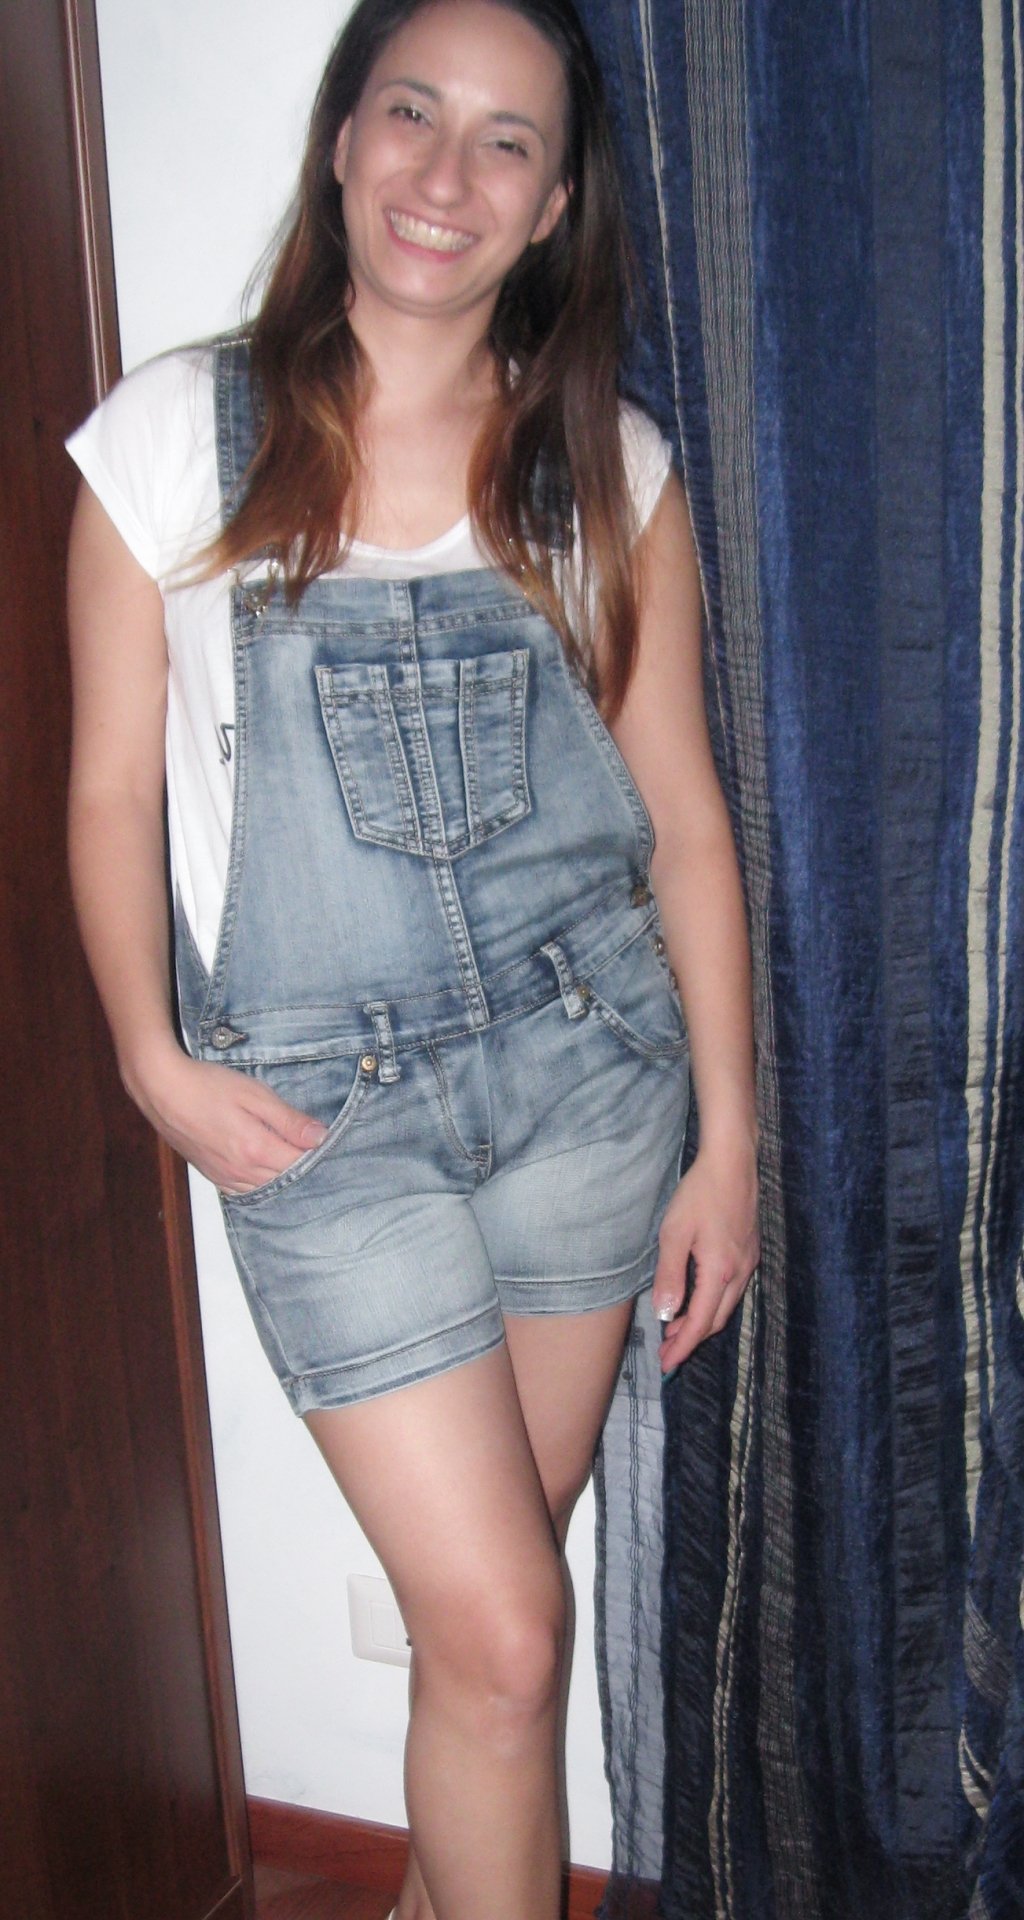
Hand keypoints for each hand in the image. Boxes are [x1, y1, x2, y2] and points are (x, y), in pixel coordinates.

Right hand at [124, 1036, 327, 1193]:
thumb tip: (321, 1137)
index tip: (323, 1139)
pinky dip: (259, 1184)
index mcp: (256, 1149)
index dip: (316, 1152)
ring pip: (265, 1189)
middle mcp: (241, 1171)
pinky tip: (263, 1170)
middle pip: (285, 1180)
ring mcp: (224, 1176)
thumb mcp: (255, 1094)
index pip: (301, 1163)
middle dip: (302, 1166)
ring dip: (281, 1177)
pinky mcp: (211, 1175)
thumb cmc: (208, 1086)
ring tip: (289, 1157)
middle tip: (310, 1147)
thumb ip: (289, 1120)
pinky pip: (243, 1191)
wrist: (163, 1089)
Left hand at [652, 1141, 759, 1371]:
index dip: (682, 1346)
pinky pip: (732, 1289)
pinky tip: (697, 1298)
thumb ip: (670, 1276)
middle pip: (715, 1320)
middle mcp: (740, 1273)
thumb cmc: (700, 1194)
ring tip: (676, 1329)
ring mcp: (748, 1262)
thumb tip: (666, 1313)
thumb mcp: (675, 1233)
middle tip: (667, 1351)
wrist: (732, 1163)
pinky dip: (713, 1303)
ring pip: (726, 1306)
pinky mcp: (749, 1250)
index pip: (699, 1323)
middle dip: (691, 1340)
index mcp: (720, 1272)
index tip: (666, 1364)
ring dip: (701, 1321)